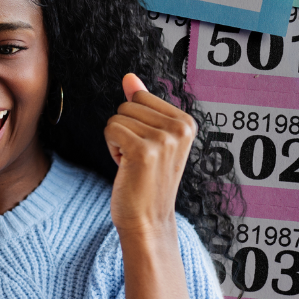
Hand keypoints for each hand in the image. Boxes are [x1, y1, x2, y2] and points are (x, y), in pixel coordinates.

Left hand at [104, 73, 198, 235]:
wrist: (148, 220)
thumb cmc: (147, 180)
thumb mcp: (150, 138)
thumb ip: (142, 105)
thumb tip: (129, 77)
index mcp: (187, 122)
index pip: (141, 97)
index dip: (135, 122)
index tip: (148, 148)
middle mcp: (180, 128)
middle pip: (127, 105)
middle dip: (125, 131)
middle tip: (140, 159)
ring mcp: (163, 139)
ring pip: (117, 117)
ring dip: (118, 141)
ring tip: (134, 164)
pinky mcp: (143, 150)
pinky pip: (111, 129)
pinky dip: (112, 149)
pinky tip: (126, 167)